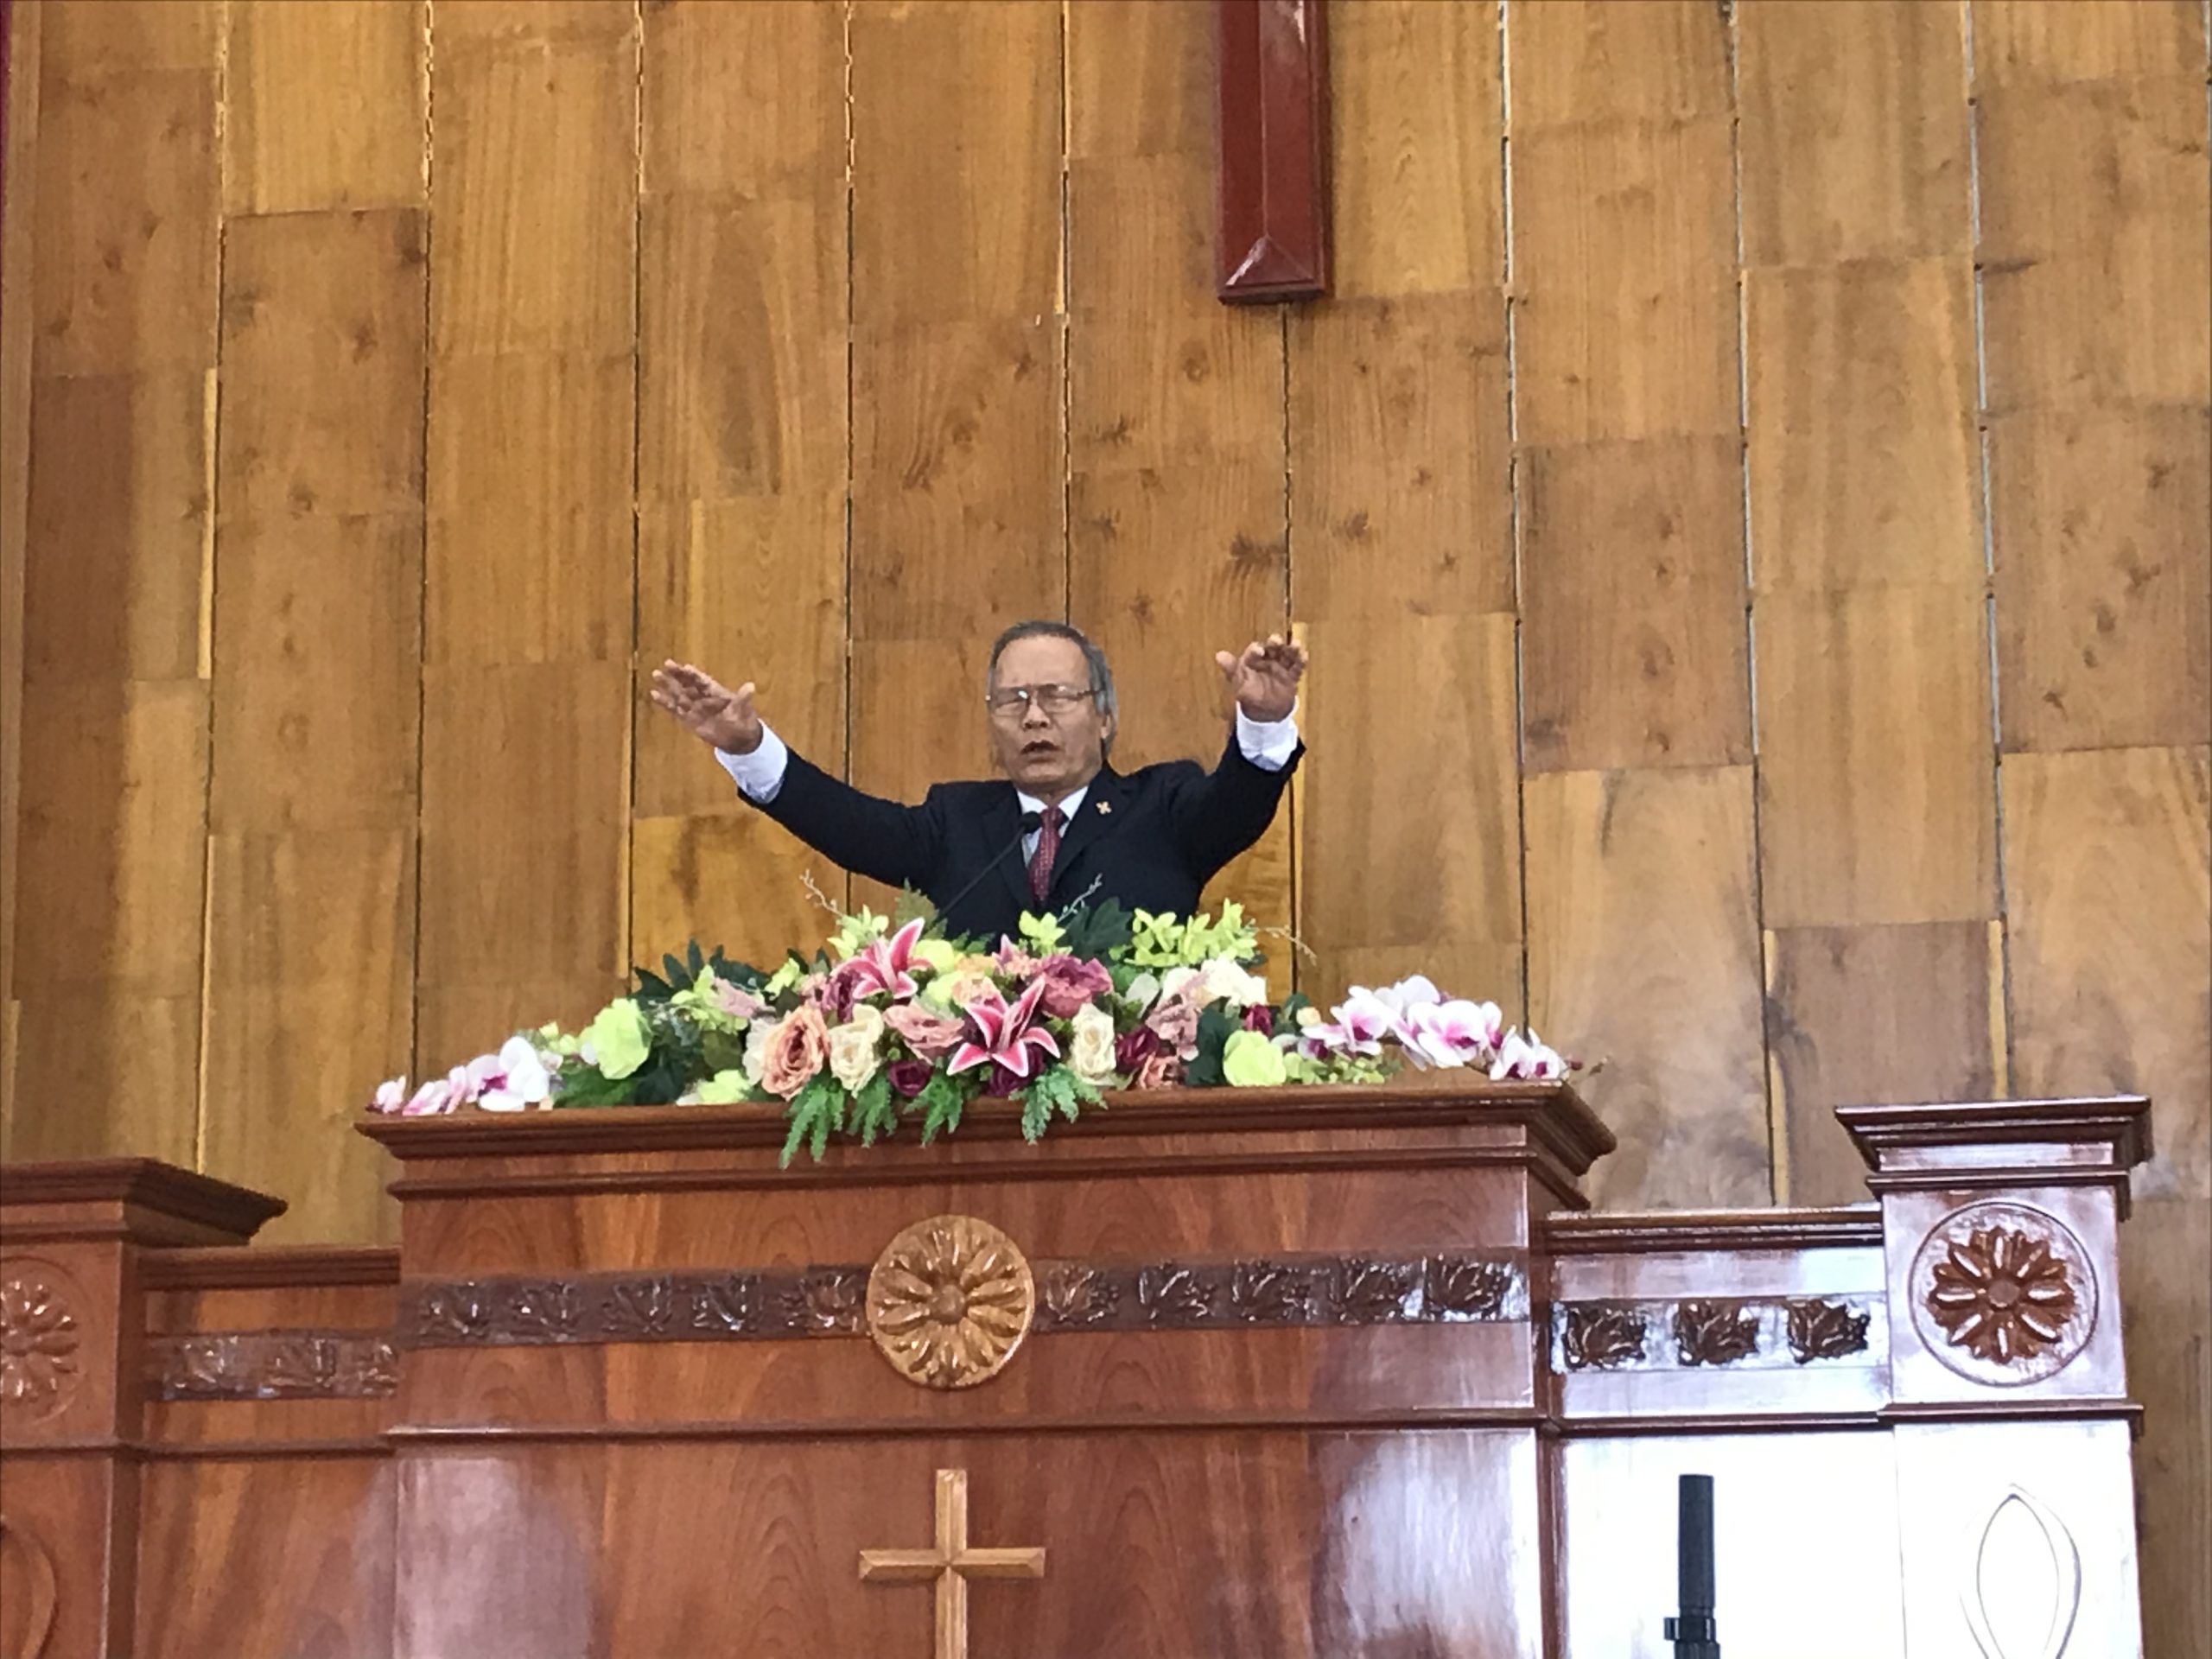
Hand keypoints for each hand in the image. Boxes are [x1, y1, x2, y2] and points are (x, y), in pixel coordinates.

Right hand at [649, 660, 763, 753]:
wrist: (739, 738)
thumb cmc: (743, 719)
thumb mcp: (744, 708)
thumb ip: (744, 698)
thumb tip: (751, 686)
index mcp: (715, 691)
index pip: (702, 680)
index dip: (694, 674)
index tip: (685, 667)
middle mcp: (703, 697)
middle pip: (687, 684)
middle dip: (677, 675)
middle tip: (666, 665)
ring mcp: (695, 707)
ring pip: (679, 694)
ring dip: (668, 686)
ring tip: (656, 675)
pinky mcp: (689, 719)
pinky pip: (675, 710)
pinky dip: (665, 703)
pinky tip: (655, 694)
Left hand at [1214, 634, 1306, 722]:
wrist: (1264, 711)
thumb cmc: (1249, 693)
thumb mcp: (1238, 682)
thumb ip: (1231, 669)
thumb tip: (1219, 655)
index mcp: (1253, 659)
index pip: (1254, 651)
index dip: (1256, 650)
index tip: (1258, 651)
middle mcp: (1268, 659)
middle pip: (1272, 648)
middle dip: (1274, 643)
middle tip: (1276, 640)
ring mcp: (1281, 667)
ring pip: (1287, 655)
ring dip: (1291, 649)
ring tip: (1296, 644)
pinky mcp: (1291, 677)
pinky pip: (1297, 668)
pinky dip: (1301, 661)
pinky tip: (1304, 654)